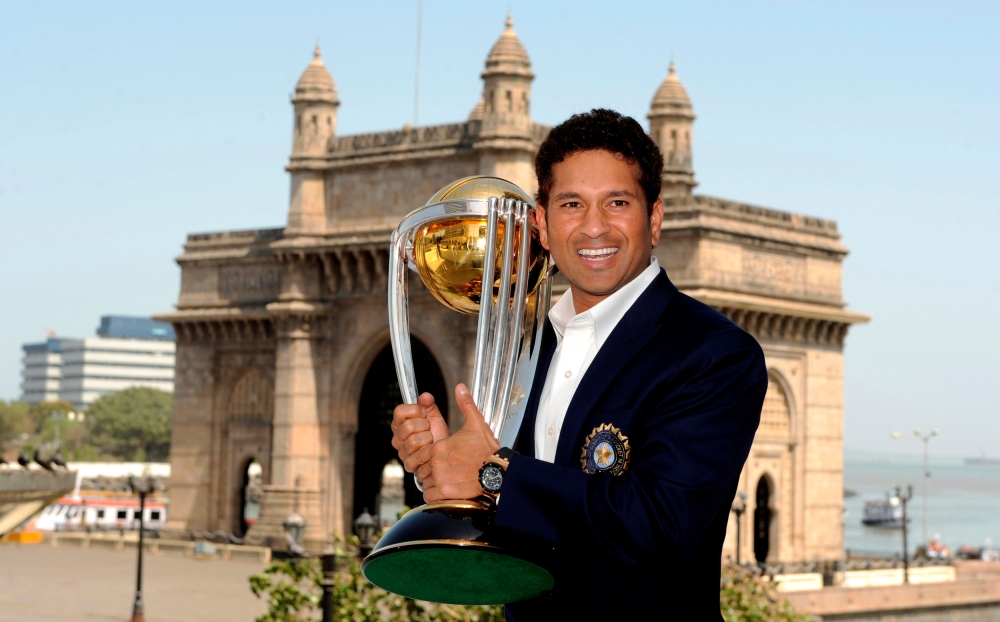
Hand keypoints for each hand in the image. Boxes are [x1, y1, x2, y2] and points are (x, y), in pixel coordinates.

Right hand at [391, 392, 449, 474]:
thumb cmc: (438, 436)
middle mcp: (397, 438)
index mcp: (400, 423)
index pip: (399, 411)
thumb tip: (425, 396)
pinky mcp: (408, 465)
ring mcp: (402, 452)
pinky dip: (428, 452)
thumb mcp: (434, 417)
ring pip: (413, 441)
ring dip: (428, 439)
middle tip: (429, 429)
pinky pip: (417, 456)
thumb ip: (429, 405)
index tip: (424, 413)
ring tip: (431, 440)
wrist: (446, 454)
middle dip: (424, 426)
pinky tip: (431, 451)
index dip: (415, 410)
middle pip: (408, 426)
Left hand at [416, 383, 500, 502]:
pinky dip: (434, 495)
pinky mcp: (446, 493)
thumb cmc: (488, 450)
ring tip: (446, 480)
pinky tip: (446, 489)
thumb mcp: (477, 424)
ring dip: (431, 483)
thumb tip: (460, 388)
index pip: (421, 453)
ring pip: (424, 483)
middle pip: (421, 468)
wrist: (500, 472)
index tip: (438, 459)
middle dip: (429, 470)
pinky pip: (429, 496)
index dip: (428, 457)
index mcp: (440, 446)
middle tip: (442, 471)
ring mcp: (441, 479)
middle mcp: (437, 463)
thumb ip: (466, 405)